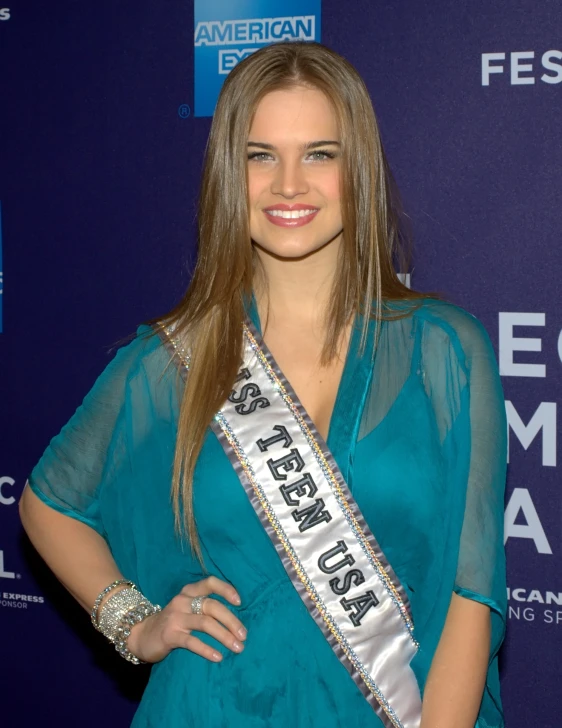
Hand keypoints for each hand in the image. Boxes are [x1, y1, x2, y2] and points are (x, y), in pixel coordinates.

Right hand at [126, 576, 245, 662]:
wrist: (141, 635)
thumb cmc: (172, 622)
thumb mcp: (186, 608)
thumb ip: (204, 607)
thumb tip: (235, 618)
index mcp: (188, 592)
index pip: (210, 583)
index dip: (226, 589)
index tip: (240, 602)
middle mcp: (182, 601)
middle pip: (212, 606)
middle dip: (231, 620)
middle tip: (244, 635)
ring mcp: (175, 617)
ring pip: (205, 623)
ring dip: (225, 636)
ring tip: (238, 647)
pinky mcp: (169, 635)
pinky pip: (192, 642)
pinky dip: (207, 649)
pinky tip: (218, 657)